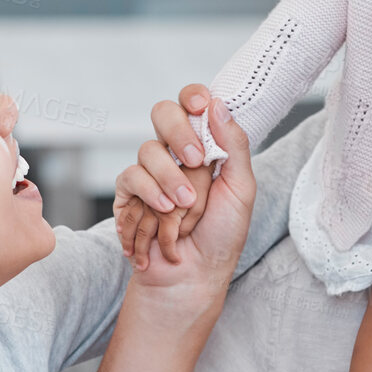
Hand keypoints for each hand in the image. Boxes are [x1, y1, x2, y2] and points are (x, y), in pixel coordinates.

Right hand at [113, 85, 216, 269]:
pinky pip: (131, 176)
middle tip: (196, 160)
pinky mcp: (129, 193)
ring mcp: (151, 172)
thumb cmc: (222, 235)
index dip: (193, 97)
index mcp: (205, 145)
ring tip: (186, 206)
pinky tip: (163, 213)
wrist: (195, 274)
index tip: (201, 103)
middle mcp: (176, 153)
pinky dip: (149, 194)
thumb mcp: (241, 189)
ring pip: (148, 149)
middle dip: (179, 132)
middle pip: (163, 113)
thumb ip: (234, 144)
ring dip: (170, 179)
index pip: (193, 105)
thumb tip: (218, 104)